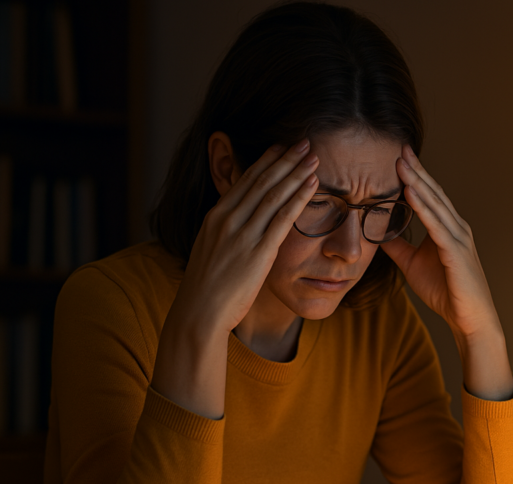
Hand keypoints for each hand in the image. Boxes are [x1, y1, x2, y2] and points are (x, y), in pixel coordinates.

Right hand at [178, 138, 319, 335]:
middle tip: (303, 142)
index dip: (265, 161)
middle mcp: (228, 220)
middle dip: (284, 159)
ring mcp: (243, 234)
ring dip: (295, 173)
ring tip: (312, 157)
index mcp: (215, 217)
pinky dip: (299, 198)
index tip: (281, 147)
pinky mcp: (258, 252)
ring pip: (273, 194)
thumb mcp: (211, 250)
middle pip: (261, 181)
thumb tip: (239, 227)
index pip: (244, 180)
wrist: (199, 312)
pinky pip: (283, 218)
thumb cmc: (207, 288)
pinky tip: (312, 184)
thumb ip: (226, 234)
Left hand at [381, 145, 512, 400]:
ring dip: (418, 182)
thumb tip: (375, 233)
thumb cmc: (446, 291)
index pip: (429, 196)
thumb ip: (397, 246)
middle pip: (433, 193)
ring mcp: (459, 237)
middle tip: (399, 149)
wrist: (469, 319)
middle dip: (416, 170)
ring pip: (436, 204)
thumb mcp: (412, 264)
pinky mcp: (457, 251)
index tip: (398, 157)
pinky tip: (410, 193)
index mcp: (447, 228)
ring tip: (401, 164)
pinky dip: (423, 207)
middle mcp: (456, 227)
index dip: (414, 176)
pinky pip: (437, 225)